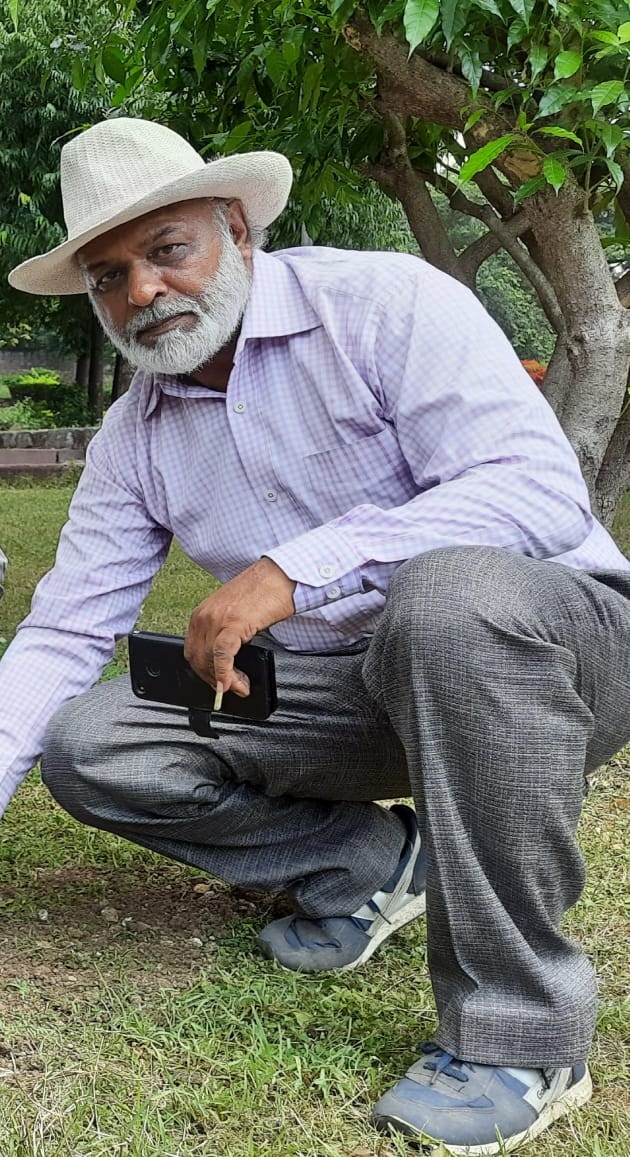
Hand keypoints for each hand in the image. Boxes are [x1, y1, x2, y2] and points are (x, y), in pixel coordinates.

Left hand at [184, 558, 295, 695]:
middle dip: (213, 680)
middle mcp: (204, 616)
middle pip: (197, 659)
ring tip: (241, 686)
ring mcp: (217, 619)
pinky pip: (222, 656)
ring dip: (224, 681)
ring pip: (209, 661)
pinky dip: (225, 674)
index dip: (205, 672)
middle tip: (232, 688)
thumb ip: (225, 634)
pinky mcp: (233, 623)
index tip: (219, 682)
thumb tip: (226, 662)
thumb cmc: (263, 592)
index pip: (193, 651)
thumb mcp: (234, 614)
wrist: (281, 576)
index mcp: (202, 613)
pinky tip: (233, 683)